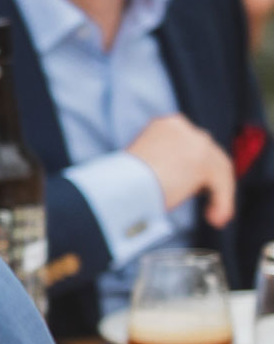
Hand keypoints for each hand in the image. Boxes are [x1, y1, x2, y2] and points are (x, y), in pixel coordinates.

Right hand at [128, 113, 235, 227]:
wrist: (120, 184)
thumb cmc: (121, 181)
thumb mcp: (143, 162)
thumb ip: (162, 162)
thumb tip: (174, 178)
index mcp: (165, 124)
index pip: (189, 143)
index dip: (191, 166)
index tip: (189, 185)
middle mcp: (184, 128)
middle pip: (208, 153)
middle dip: (207, 176)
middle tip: (202, 197)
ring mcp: (197, 142)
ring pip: (219, 169)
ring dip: (218, 193)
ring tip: (212, 215)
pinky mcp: (206, 162)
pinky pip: (222, 184)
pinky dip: (222, 203)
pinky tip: (214, 218)